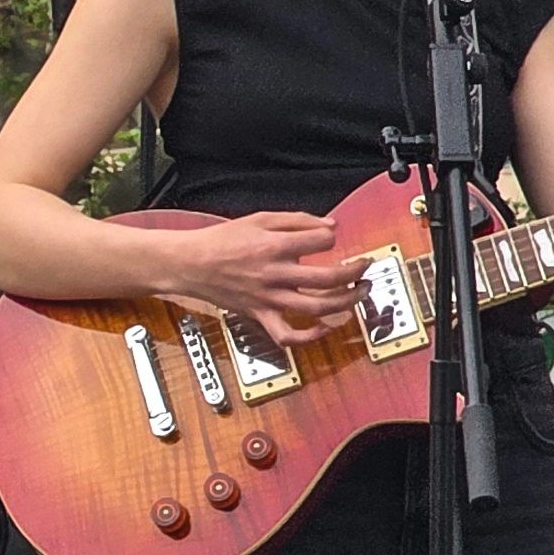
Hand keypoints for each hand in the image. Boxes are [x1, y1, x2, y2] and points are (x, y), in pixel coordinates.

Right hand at [164, 209, 351, 345]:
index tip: (329, 238)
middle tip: (364, 267)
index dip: (332, 237)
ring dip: (347, 301)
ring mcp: (268, 298)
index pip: (322, 241)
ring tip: (359, 293)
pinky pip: (288, 335)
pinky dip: (310, 336)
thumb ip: (297, 219)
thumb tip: (331, 226)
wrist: (188, 263)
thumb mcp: (259, 218)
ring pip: (317, 307)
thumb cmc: (221, 241)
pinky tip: (326, 327)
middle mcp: (274, 273)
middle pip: (329, 277)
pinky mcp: (259, 315)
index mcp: (274, 245)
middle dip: (355, 271)